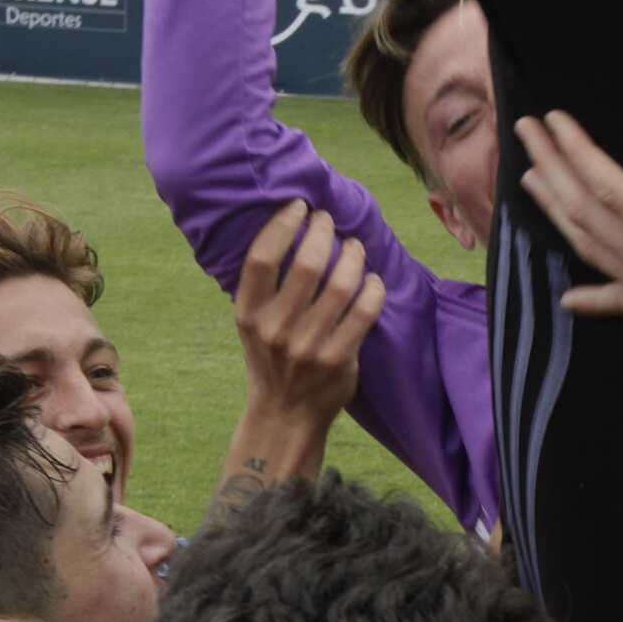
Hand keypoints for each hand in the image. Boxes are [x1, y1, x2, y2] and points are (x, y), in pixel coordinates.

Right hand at [234, 200, 387, 432]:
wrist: (285, 415)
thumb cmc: (272, 360)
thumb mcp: (252, 324)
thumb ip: (265, 288)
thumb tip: (290, 231)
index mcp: (248, 313)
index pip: (262, 257)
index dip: (282, 224)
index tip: (299, 206)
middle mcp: (275, 328)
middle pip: (305, 264)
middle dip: (322, 232)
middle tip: (329, 221)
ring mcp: (308, 346)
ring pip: (340, 284)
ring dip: (353, 257)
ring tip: (356, 247)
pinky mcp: (339, 360)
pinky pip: (364, 312)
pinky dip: (373, 289)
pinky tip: (374, 280)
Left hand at [515, 110, 622, 411]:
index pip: (616, 189)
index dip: (581, 154)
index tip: (552, 123)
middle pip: (590, 209)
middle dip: (554, 167)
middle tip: (522, 131)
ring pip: (592, 244)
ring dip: (558, 210)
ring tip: (528, 180)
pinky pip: (614, 298)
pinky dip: (588, 291)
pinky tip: (564, 297)